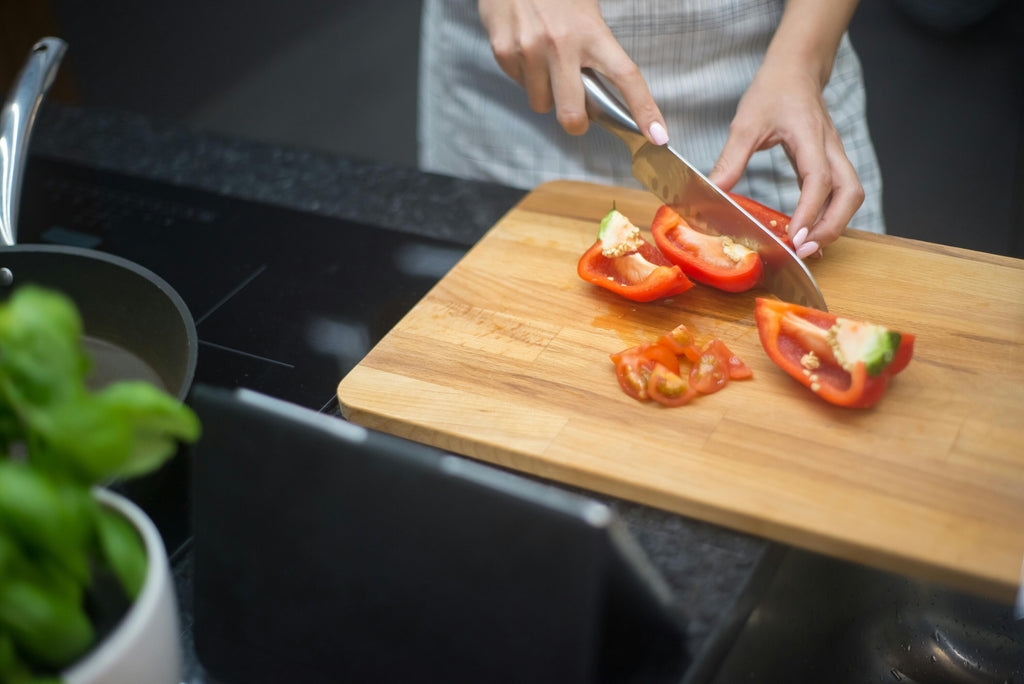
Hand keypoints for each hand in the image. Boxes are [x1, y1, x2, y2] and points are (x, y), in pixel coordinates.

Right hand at [478, 0, 668, 144]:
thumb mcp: (586, 13)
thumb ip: (595, 55)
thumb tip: (597, 102)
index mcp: (591, 32)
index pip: (626, 77)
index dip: (644, 110)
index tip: (657, 136)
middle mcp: (560, 43)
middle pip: (572, 113)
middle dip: (576, 122)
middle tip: (578, 113)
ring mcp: (529, 49)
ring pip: (541, 104)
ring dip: (547, 93)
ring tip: (546, 62)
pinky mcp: (503, 51)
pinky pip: (518, 84)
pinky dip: (525, 76)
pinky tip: (527, 49)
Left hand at [708, 65, 863, 258]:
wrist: (796, 69)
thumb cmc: (773, 90)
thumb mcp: (746, 123)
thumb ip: (731, 159)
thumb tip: (713, 192)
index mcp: (810, 136)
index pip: (819, 178)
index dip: (810, 210)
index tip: (795, 236)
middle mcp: (830, 148)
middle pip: (850, 194)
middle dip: (831, 227)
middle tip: (804, 250)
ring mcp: (834, 156)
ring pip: (850, 196)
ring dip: (834, 224)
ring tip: (807, 247)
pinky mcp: (830, 162)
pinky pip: (839, 194)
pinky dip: (828, 215)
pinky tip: (807, 232)